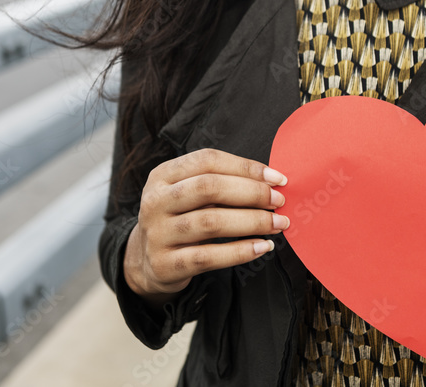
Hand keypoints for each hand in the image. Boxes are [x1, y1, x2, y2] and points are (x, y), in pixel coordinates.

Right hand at [123, 149, 289, 308]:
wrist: (147, 262)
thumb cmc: (179, 219)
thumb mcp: (187, 193)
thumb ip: (219, 183)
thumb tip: (269, 181)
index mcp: (163, 175)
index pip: (208, 161)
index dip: (245, 167)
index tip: (277, 178)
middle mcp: (156, 201)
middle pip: (208, 188)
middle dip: (251, 192)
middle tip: (278, 201)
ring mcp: (158, 233)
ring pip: (211, 222)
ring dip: (252, 221)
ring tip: (277, 223)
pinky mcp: (165, 264)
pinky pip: (208, 257)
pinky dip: (240, 252)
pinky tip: (262, 247)